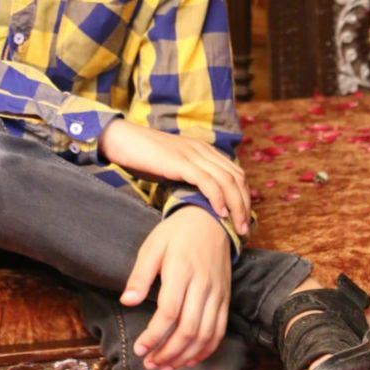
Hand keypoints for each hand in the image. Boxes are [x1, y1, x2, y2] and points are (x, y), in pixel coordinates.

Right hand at [99, 118, 250, 235]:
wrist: (123, 140)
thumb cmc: (144, 156)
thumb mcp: (174, 165)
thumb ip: (190, 176)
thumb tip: (202, 200)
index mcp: (204, 149)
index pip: (236, 173)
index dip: (244, 196)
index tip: (244, 218)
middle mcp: (203, 149)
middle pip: (236, 178)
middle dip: (245, 205)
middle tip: (245, 229)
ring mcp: (192, 154)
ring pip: (226, 181)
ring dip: (236, 206)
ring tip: (237, 227)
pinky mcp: (180, 162)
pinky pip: (207, 181)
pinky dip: (217, 198)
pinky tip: (220, 213)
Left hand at [121, 206, 231, 369]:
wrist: (210, 221)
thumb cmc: (176, 233)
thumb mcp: (152, 246)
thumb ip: (140, 275)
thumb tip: (126, 301)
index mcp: (181, 270)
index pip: (169, 312)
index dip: (154, 335)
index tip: (139, 349)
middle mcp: (203, 284)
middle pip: (189, 329)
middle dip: (168, 352)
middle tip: (150, 364)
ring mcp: (217, 293)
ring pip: (205, 335)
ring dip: (185, 356)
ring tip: (165, 366)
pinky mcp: (226, 298)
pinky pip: (219, 331)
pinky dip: (206, 350)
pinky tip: (189, 359)